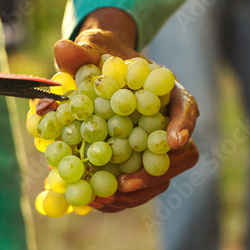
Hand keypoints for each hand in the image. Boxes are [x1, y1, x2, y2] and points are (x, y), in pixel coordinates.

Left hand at [54, 7, 198, 212]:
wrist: (99, 71)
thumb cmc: (101, 56)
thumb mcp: (90, 49)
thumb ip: (80, 52)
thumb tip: (62, 48)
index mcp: (168, 93)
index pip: (187, 108)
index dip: (183, 125)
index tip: (172, 141)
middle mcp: (169, 124)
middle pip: (182, 153)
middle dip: (157, 171)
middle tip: (127, 182)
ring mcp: (156, 149)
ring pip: (163, 178)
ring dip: (137, 192)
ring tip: (105, 198)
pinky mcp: (140, 166)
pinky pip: (140, 187)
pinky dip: (121, 198)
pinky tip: (94, 202)